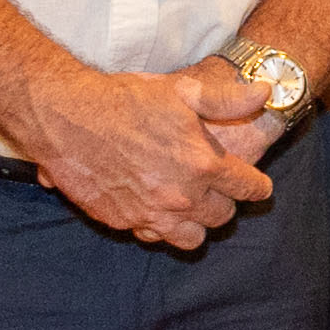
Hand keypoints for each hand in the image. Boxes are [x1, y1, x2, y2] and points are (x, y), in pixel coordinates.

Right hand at [21, 62, 273, 247]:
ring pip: (191, 238)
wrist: (63, 116)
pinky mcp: (120, 220)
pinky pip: (152, 236)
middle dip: (224, 203)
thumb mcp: (182, 91)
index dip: (256, 185)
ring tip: (189, 204)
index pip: (249, 188)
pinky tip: (155, 206)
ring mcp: (149, 212)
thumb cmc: (124, 100)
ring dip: (195, 223)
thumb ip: (227, 99)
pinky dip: (159, 227)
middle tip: (215, 188)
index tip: (254, 183)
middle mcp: (180, 196)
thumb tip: (266, 91)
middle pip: (221, 217)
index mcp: (203, 165)